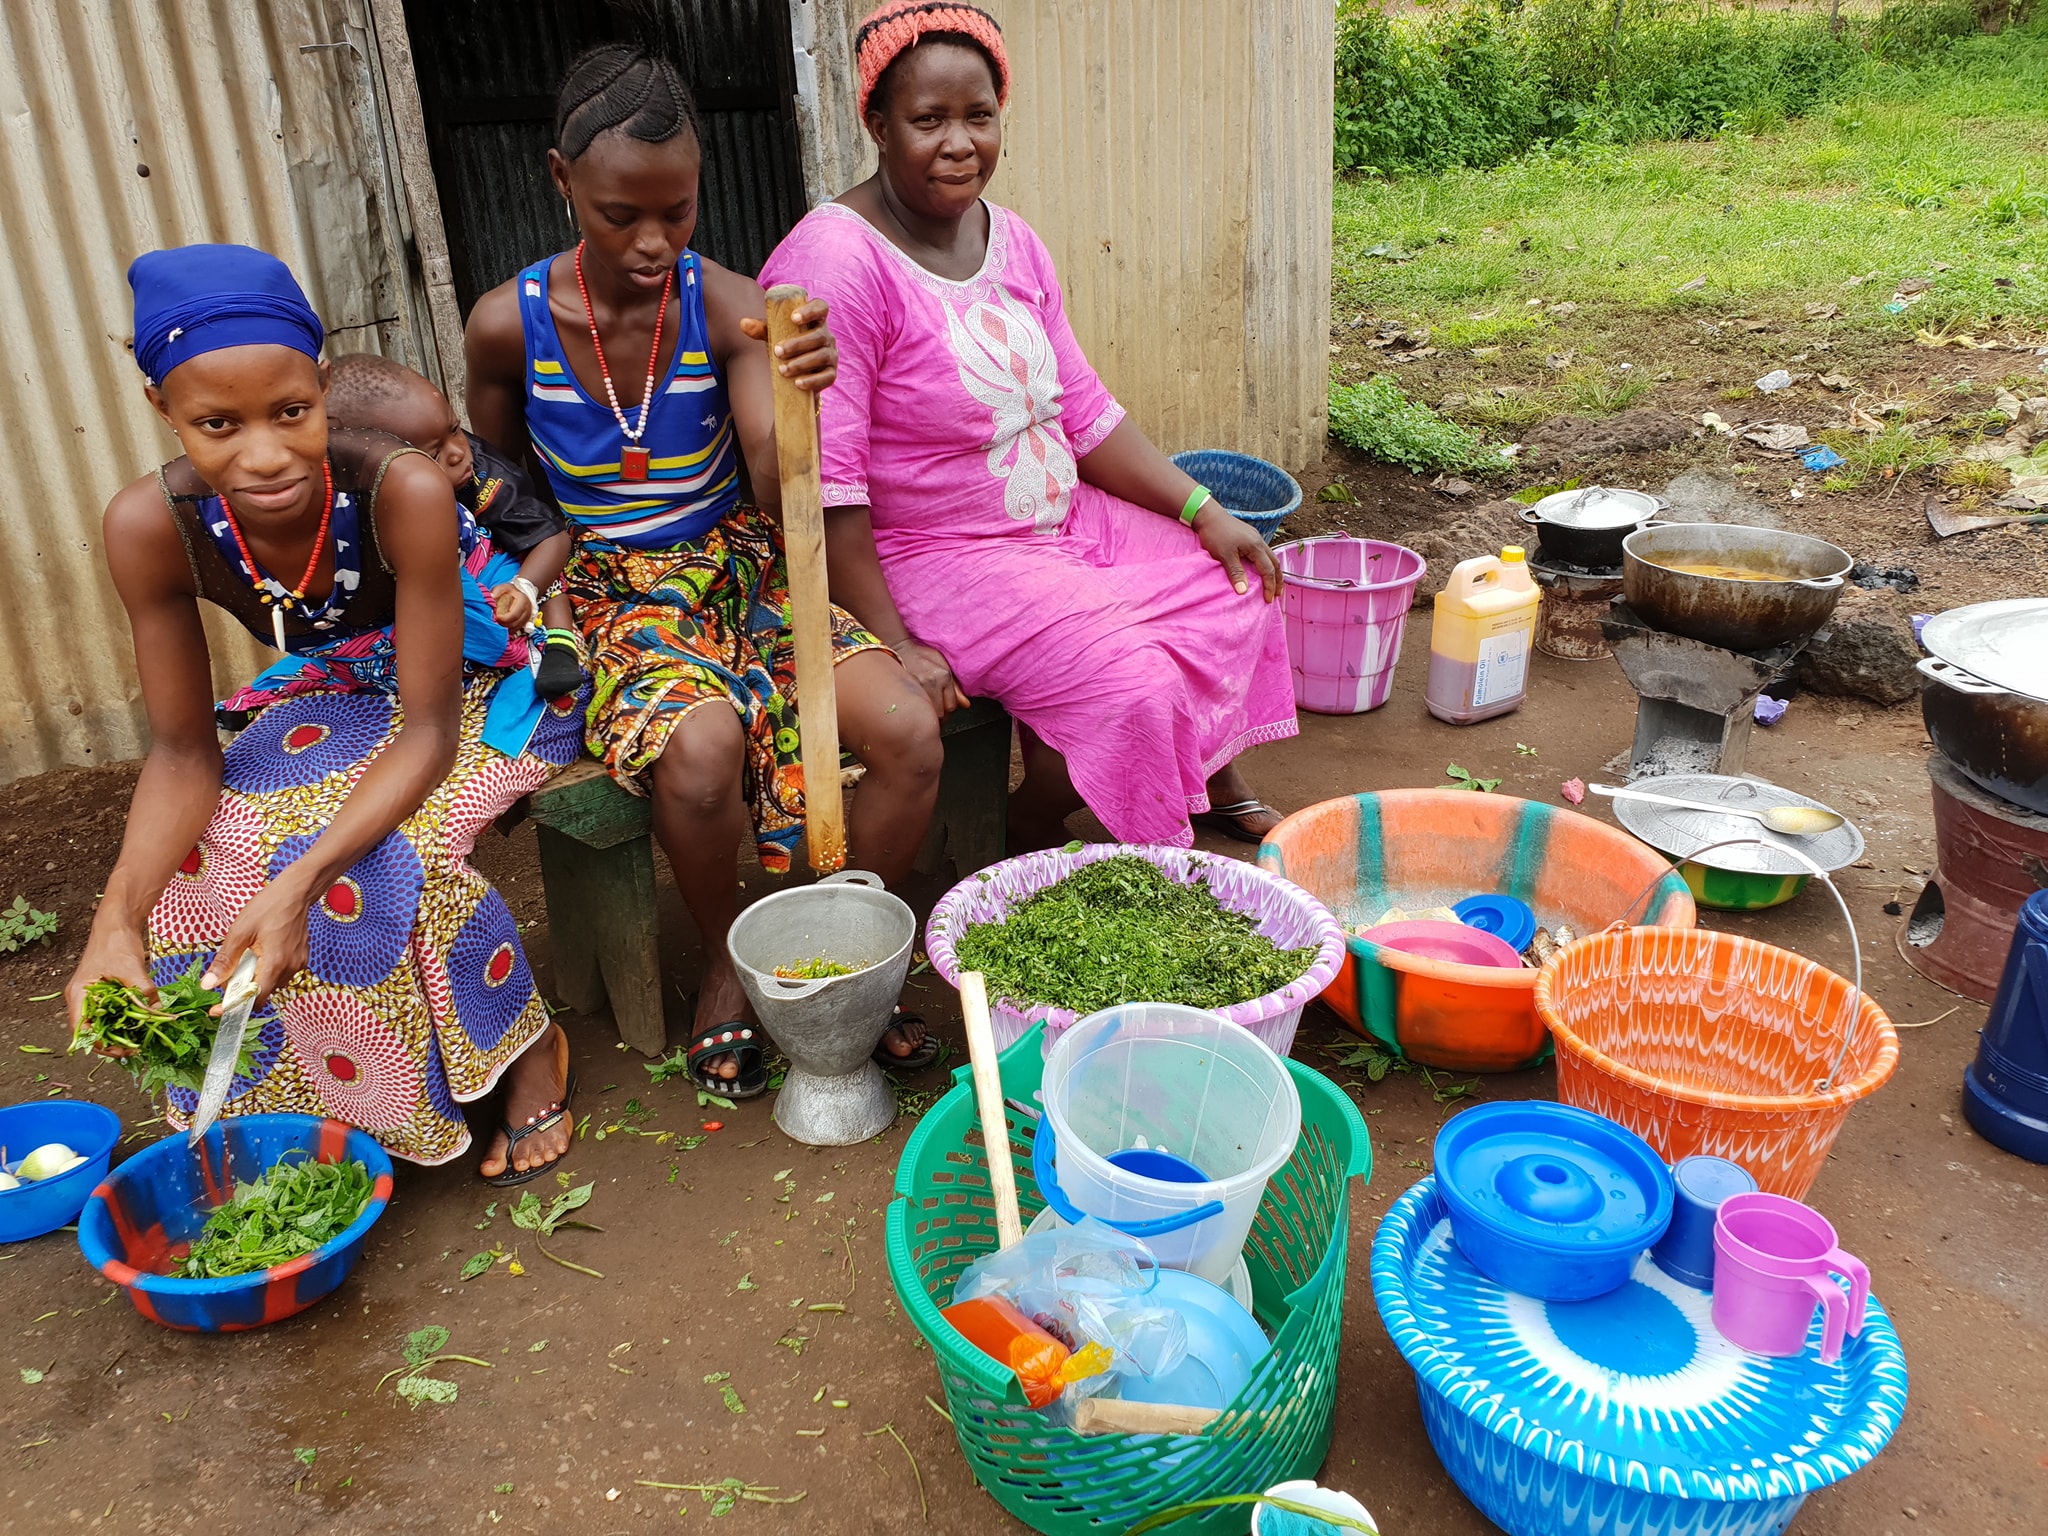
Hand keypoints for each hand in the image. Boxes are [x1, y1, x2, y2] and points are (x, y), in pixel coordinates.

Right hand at [66, 919, 153, 1047]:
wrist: (117, 923)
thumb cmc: (116, 943)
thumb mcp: (132, 970)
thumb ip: (144, 993)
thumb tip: (160, 1013)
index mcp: (79, 996)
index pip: (83, 1032)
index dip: (102, 1046)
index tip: (124, 1052)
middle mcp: (81, 998)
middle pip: (92, 1031)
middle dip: (113, 1042)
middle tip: (137, 1049)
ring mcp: (91, 995)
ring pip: (103, 1023)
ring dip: (120, 1032)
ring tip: (140, 1039)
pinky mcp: (103, 991)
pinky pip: (112, 1012)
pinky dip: (125, 1019)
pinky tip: (141, 1024)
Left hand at [203, 875, 312, 1004]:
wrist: (296, 892)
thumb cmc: (269, 906)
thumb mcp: (240, 931)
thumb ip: (225, 961)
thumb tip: (208, 984)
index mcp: (274, 963)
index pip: (253, 999)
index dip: (233, 1007)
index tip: (217, 1010)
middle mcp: (289, 968)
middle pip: (261, 994)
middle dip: (241, 990)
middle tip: (227, 975)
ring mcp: (297, 964)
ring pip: (270, 985)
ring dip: (254, 980)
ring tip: (246, 958)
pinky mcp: (300, 959)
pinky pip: (280, 975)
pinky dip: (266, 971)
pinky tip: (259, 954)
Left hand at [491, 581, 536, 630]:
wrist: (520, 593)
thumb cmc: (510, 591)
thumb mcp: (503, 587)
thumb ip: (497, 591)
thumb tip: (491, 597)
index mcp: (523, 602)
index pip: (513, 615)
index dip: (503, 618)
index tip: (495, 616)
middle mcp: (527, 611)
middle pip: (514, 623)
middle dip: (503, 624)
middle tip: (495, 620)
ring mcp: (527, 618)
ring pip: (515, 628)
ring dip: (505, 627)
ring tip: (498, 622)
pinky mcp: (525, 622)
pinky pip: (516, 629)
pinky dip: (508, 629)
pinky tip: (503, 624)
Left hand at [738, 298, 837, 392]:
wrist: (796, 376)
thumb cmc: (786, 349)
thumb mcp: (774, 337)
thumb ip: (761, 330)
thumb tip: (743, 323)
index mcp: (815, 321)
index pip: (821, 307)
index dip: (810, 310)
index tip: (793, 318)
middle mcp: (827, 337)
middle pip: (819, 336)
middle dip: (798, 344)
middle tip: (777, 351)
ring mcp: (831, 356)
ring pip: (822, 356)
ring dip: (802, 363)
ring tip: (782, 370)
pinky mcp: (831, 374)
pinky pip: (826, 377)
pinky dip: (812, 380)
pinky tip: (798, 383)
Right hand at [894, 637, 969, 717]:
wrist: (900, 650)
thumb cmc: (921, 657)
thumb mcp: (943, 666)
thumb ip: (955, 687)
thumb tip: (966, 705)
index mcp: (943, 676)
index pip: (951, 706)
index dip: (948, 708)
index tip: (945, 706)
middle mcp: (932, 682)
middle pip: (941, 713)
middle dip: (940, 714)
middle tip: (936, 709)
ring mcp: (917, 687)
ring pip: (928, 714)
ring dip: (929, 715)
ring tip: (926, 707)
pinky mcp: (906, 689)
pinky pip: (915, 709)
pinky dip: (917, 711)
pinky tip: (916, 706)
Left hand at [1193, 504, 1281, 601]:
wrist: (1208, 514)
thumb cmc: (1215, 534)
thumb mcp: (1224, 555)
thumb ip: (1235, 573)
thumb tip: (1243, 591)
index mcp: (1255, 547)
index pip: (1268, 570)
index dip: (1269, 586)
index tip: (1268, 600)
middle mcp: (1259, 541)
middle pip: (1275, 563)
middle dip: (1278, 580)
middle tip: (1277, 595)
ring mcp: (1256, 537)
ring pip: (1271, 557)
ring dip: (1274, 571)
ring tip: (1273, 584)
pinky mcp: (1250, 536)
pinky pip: (1264, 552)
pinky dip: (1267, 563)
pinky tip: (1261, 569)